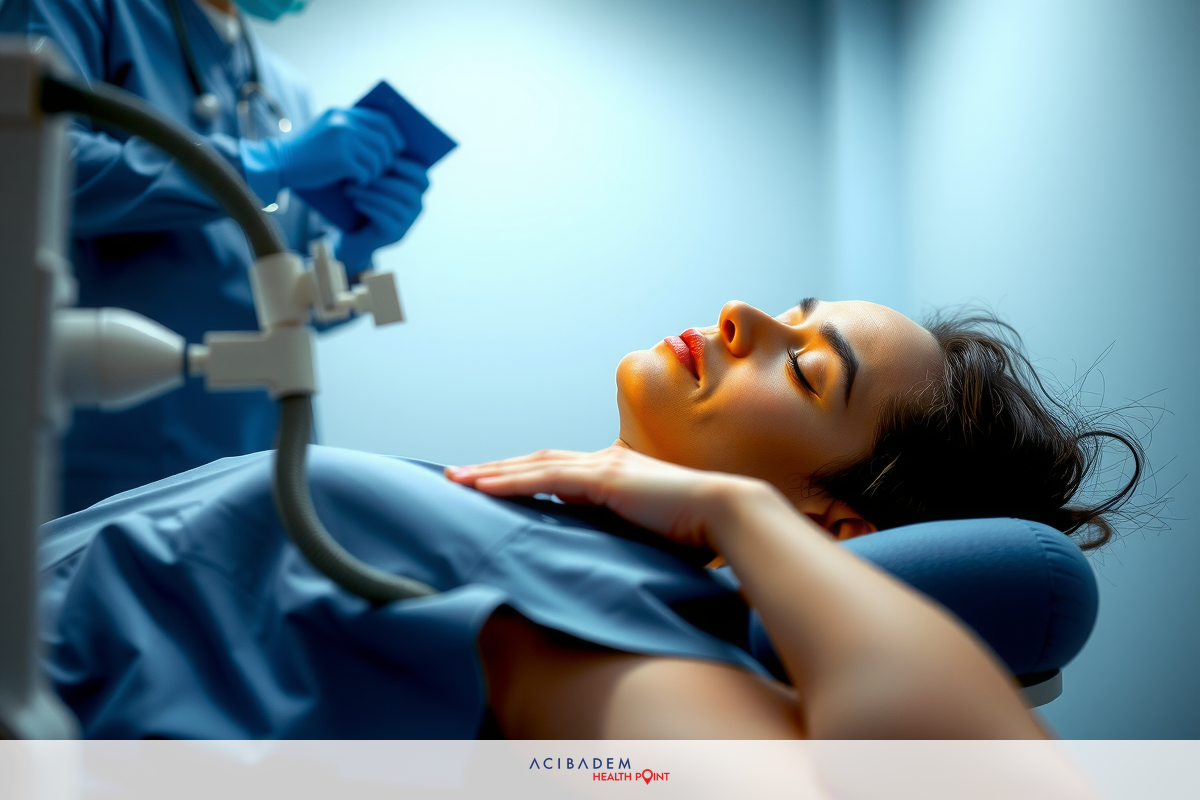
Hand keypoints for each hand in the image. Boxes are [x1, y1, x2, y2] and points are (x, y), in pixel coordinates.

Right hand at [239, 107, 403, 199]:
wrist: (278, 163)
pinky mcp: (340, 159)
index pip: (383, 120)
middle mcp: (344, 122)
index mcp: (342, 113)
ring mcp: (343, 139)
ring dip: (376, 172)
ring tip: (366, 179)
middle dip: (388, 159)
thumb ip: (350, 130)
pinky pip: (366, 172)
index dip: (395, 136)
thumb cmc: (306, 153)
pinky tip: (355, 184)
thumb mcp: (327, 132)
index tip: (399, 149)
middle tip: (383, 171)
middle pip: (385, 141)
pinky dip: (364, 181)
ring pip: (378, 159)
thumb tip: (385, 141)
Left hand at [334, 158, 429, 269]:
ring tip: (350, 188)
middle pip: (409, 192)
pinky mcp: (396, 235)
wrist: (355, 235)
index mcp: (416, 192)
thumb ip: (381, 167)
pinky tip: (355, 202)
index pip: (423, 179)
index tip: (388, 160)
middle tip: (363, 175)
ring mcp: (408, 223)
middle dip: (384, 182)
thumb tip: (380, 143)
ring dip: (371, 194)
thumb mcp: (374, 182)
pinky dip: (369, 208)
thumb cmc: (364, 200)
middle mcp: (417, 208)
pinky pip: (385, 219)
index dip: (408, 168)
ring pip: (395, 205)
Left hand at [446, 447, 769, 549]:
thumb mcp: (645, 534)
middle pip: (536, 461)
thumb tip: (591, 559)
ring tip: (458, 480)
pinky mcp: (603, 478)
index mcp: (614, 474)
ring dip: (492, 472)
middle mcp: (604, 462)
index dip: (521, 476)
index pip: (556, 470)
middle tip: (457, 477)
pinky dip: (511, 481)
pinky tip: (484, 487)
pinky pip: (545, 477)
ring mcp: (603, 467)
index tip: (490, 486)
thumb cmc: (694, 533)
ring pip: (534, 465)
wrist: (723, 515)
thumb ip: (617, 536)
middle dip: (495, 469)